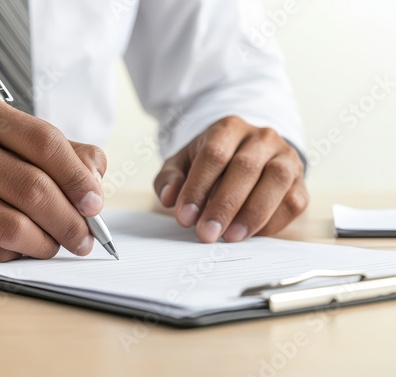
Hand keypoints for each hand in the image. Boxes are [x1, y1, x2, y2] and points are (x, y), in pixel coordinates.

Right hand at [0, 91, 106, 260]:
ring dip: (44, 243)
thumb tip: (93, 188)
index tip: (94, 204)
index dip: (77, 178)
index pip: (43, 142)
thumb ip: (68, 154)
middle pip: (30, 187)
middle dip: (68, 221)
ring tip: (54, 243)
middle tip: (84, 237)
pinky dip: (14, 252)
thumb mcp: (21, 138)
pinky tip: (20, 244)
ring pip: (9, 225)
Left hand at [154, 116, 307, 242]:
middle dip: (224, 205)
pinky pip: (293, 201)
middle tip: (206, 233)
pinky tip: (250, 234)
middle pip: (245, 167)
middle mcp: (261, 138)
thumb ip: (170, 179)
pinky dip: (273, 221)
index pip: (214, 154)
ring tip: (231, 237)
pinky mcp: (300, 180)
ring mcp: (285, 157)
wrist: (246, 154)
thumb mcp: (182, 163)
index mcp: (228, 128)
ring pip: (277, 181)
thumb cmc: (210, 161)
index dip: (198, 188)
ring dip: (252, 213)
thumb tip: (169, 198)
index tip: (185, 217)